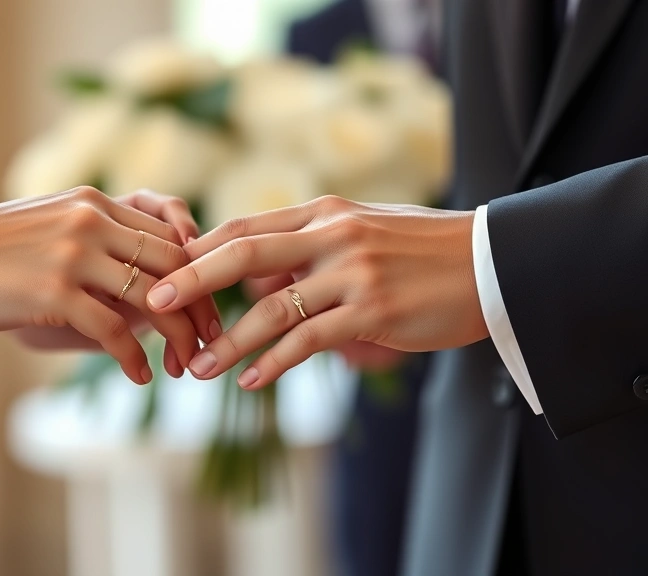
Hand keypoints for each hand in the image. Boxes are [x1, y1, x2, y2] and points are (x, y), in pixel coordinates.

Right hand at [0, 186, 219, 383]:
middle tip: (211, 343)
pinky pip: (115, 330)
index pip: (169, 234)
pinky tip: (140, 376)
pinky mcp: (53, 290)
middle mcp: (89, 219)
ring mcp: (72, 253)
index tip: (209, 308)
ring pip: (154, 297)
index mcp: (92, 201)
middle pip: (174, 263)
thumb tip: (144, 281)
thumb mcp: (48, 229)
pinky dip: (134, 358)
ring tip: (184, 369)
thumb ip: (96, 242)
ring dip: (178, 339)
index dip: (199, 273)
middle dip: (201, 307)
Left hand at [145, 196, 487, 388]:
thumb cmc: (422, 250)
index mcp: (324, 212)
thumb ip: (308, 248)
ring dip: (229, 342)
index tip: (164, 271)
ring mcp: (351, 273)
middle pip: (243, 253)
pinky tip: (252, 381)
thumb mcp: (362, 231)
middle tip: (154, 305)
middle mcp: (331, 235)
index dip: (200, 249)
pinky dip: (275, 363)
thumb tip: (259, 282)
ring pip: (271, 308)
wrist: (493, 263)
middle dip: (192, 280)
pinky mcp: (372, 311)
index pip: (245, 226)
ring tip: (198, 368)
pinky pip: (308, 340)